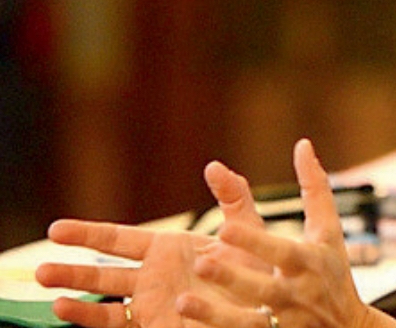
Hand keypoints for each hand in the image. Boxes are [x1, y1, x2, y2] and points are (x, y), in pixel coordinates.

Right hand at [35, 161, 267, 327]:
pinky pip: (121, 323)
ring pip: (106, 300)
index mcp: (168, 248)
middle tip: (39, 266)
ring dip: (77, 296)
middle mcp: (154, 276)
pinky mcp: (160, 325)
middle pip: (104, 271)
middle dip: (73, 267)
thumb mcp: (246, 227)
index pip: (120, 239)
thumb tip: (214, 166)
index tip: (56, 229)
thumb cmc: (259, 266)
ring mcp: (154, 303)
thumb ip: (232, 196)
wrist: (274, 303)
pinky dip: (93, 317)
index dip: (89, 234)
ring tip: (48, 289)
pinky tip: (68, 310)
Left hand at [175, 139, 395, 327]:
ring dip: (214, 315)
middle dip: (232, 278)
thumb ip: (315, 187)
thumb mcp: (329, 230)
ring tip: (181, 301)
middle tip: (200, 264)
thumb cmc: (334, 270)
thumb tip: (303, 144)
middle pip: (262, 289)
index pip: (281, 252)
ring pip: (247, 323)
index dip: (254, 242)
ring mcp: (284, 324)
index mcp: (308, 262)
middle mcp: (296, 294)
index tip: (224, 230)